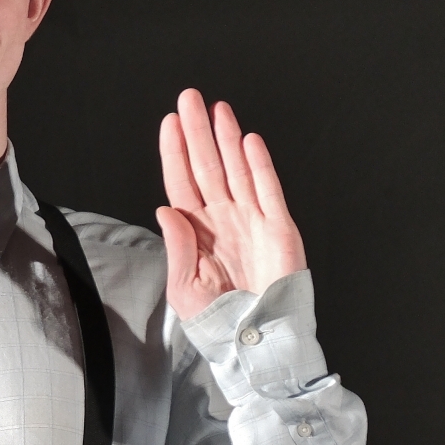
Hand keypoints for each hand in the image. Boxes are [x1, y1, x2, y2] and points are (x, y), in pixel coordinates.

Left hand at [157, 88, 305, 321]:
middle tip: (189, 99)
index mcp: (197, 233)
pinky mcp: (279, 229)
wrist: (258, 345)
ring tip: (217, 109)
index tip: (169, 123)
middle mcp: (223, 220)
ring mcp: (252, 221)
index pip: (182, 183)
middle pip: (207, 167)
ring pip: (237, 170)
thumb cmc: (220, 323)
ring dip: (226, 138)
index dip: (176, 152)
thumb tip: (165, 209)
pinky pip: (268, 189)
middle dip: (198, 132)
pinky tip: (248, 141)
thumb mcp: (185, 288)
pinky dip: (258, 165)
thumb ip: (178, 247)